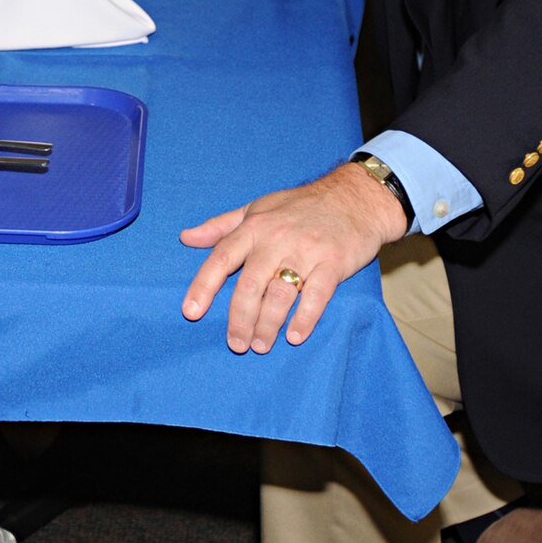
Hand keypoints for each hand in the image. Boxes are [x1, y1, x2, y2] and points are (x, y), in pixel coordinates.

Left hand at [180, 164, 406, 354]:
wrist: (356, 197)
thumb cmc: (301, 206)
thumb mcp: (257, 208)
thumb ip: (221, 226)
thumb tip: (186, 238)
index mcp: (254, 228)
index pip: (221, 258)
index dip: (204, 287)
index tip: (191, 313)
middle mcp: (276, 239)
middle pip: (249, 285)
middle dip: (240, 319)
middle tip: (237, 345)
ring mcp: (306, 251)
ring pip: (280, 294)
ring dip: (268, 325)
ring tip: (261, 345)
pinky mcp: (334, 262)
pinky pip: (317, 295)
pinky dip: (305, 318)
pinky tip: (295, 336)